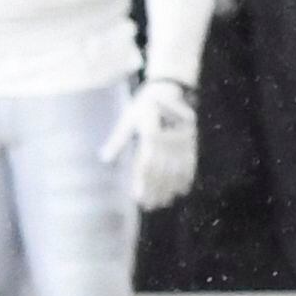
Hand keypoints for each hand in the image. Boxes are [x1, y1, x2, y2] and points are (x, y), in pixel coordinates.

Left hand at [99, 78, 198, 210]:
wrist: (167, 89)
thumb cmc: (142, 106)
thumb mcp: (127, 119)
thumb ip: (118, 139)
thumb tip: (105, 159)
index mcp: (151, 132)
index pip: (147, 162)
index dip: (143, 181)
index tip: (138, 197)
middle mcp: (169, 137)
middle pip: (162, 170)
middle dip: (155, 190)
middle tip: (148, 206)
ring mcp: (182, 140)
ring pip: (176, 169)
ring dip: (169, 188)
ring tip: (162, 203)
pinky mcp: (191, 141)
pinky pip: (190, 162)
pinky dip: (185, 177)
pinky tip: (180, 191)